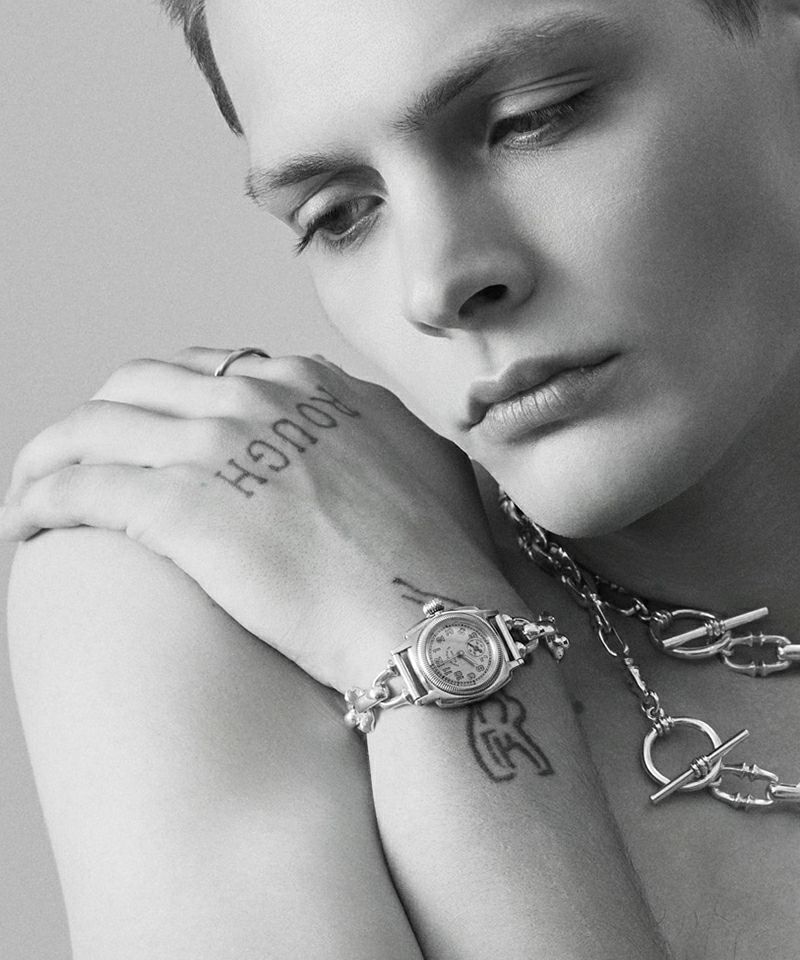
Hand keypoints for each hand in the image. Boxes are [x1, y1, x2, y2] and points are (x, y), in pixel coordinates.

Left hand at [1, 348, 501, 691]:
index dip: (166, 404)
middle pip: (138, 387)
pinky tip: (26, 525)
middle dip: (100, 419)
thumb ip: (378, 428)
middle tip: (82, 460)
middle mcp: (255, 398)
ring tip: (33, 493)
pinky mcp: (180, 507)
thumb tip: (360, 422)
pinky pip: (79, 486)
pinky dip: (40, 499)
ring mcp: (215, 446)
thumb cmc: (438, 558)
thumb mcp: (422, 460)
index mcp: (308, 383)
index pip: (206, 370)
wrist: (435, 615)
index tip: (151, 439)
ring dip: (51, 457)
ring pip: (94, 428)